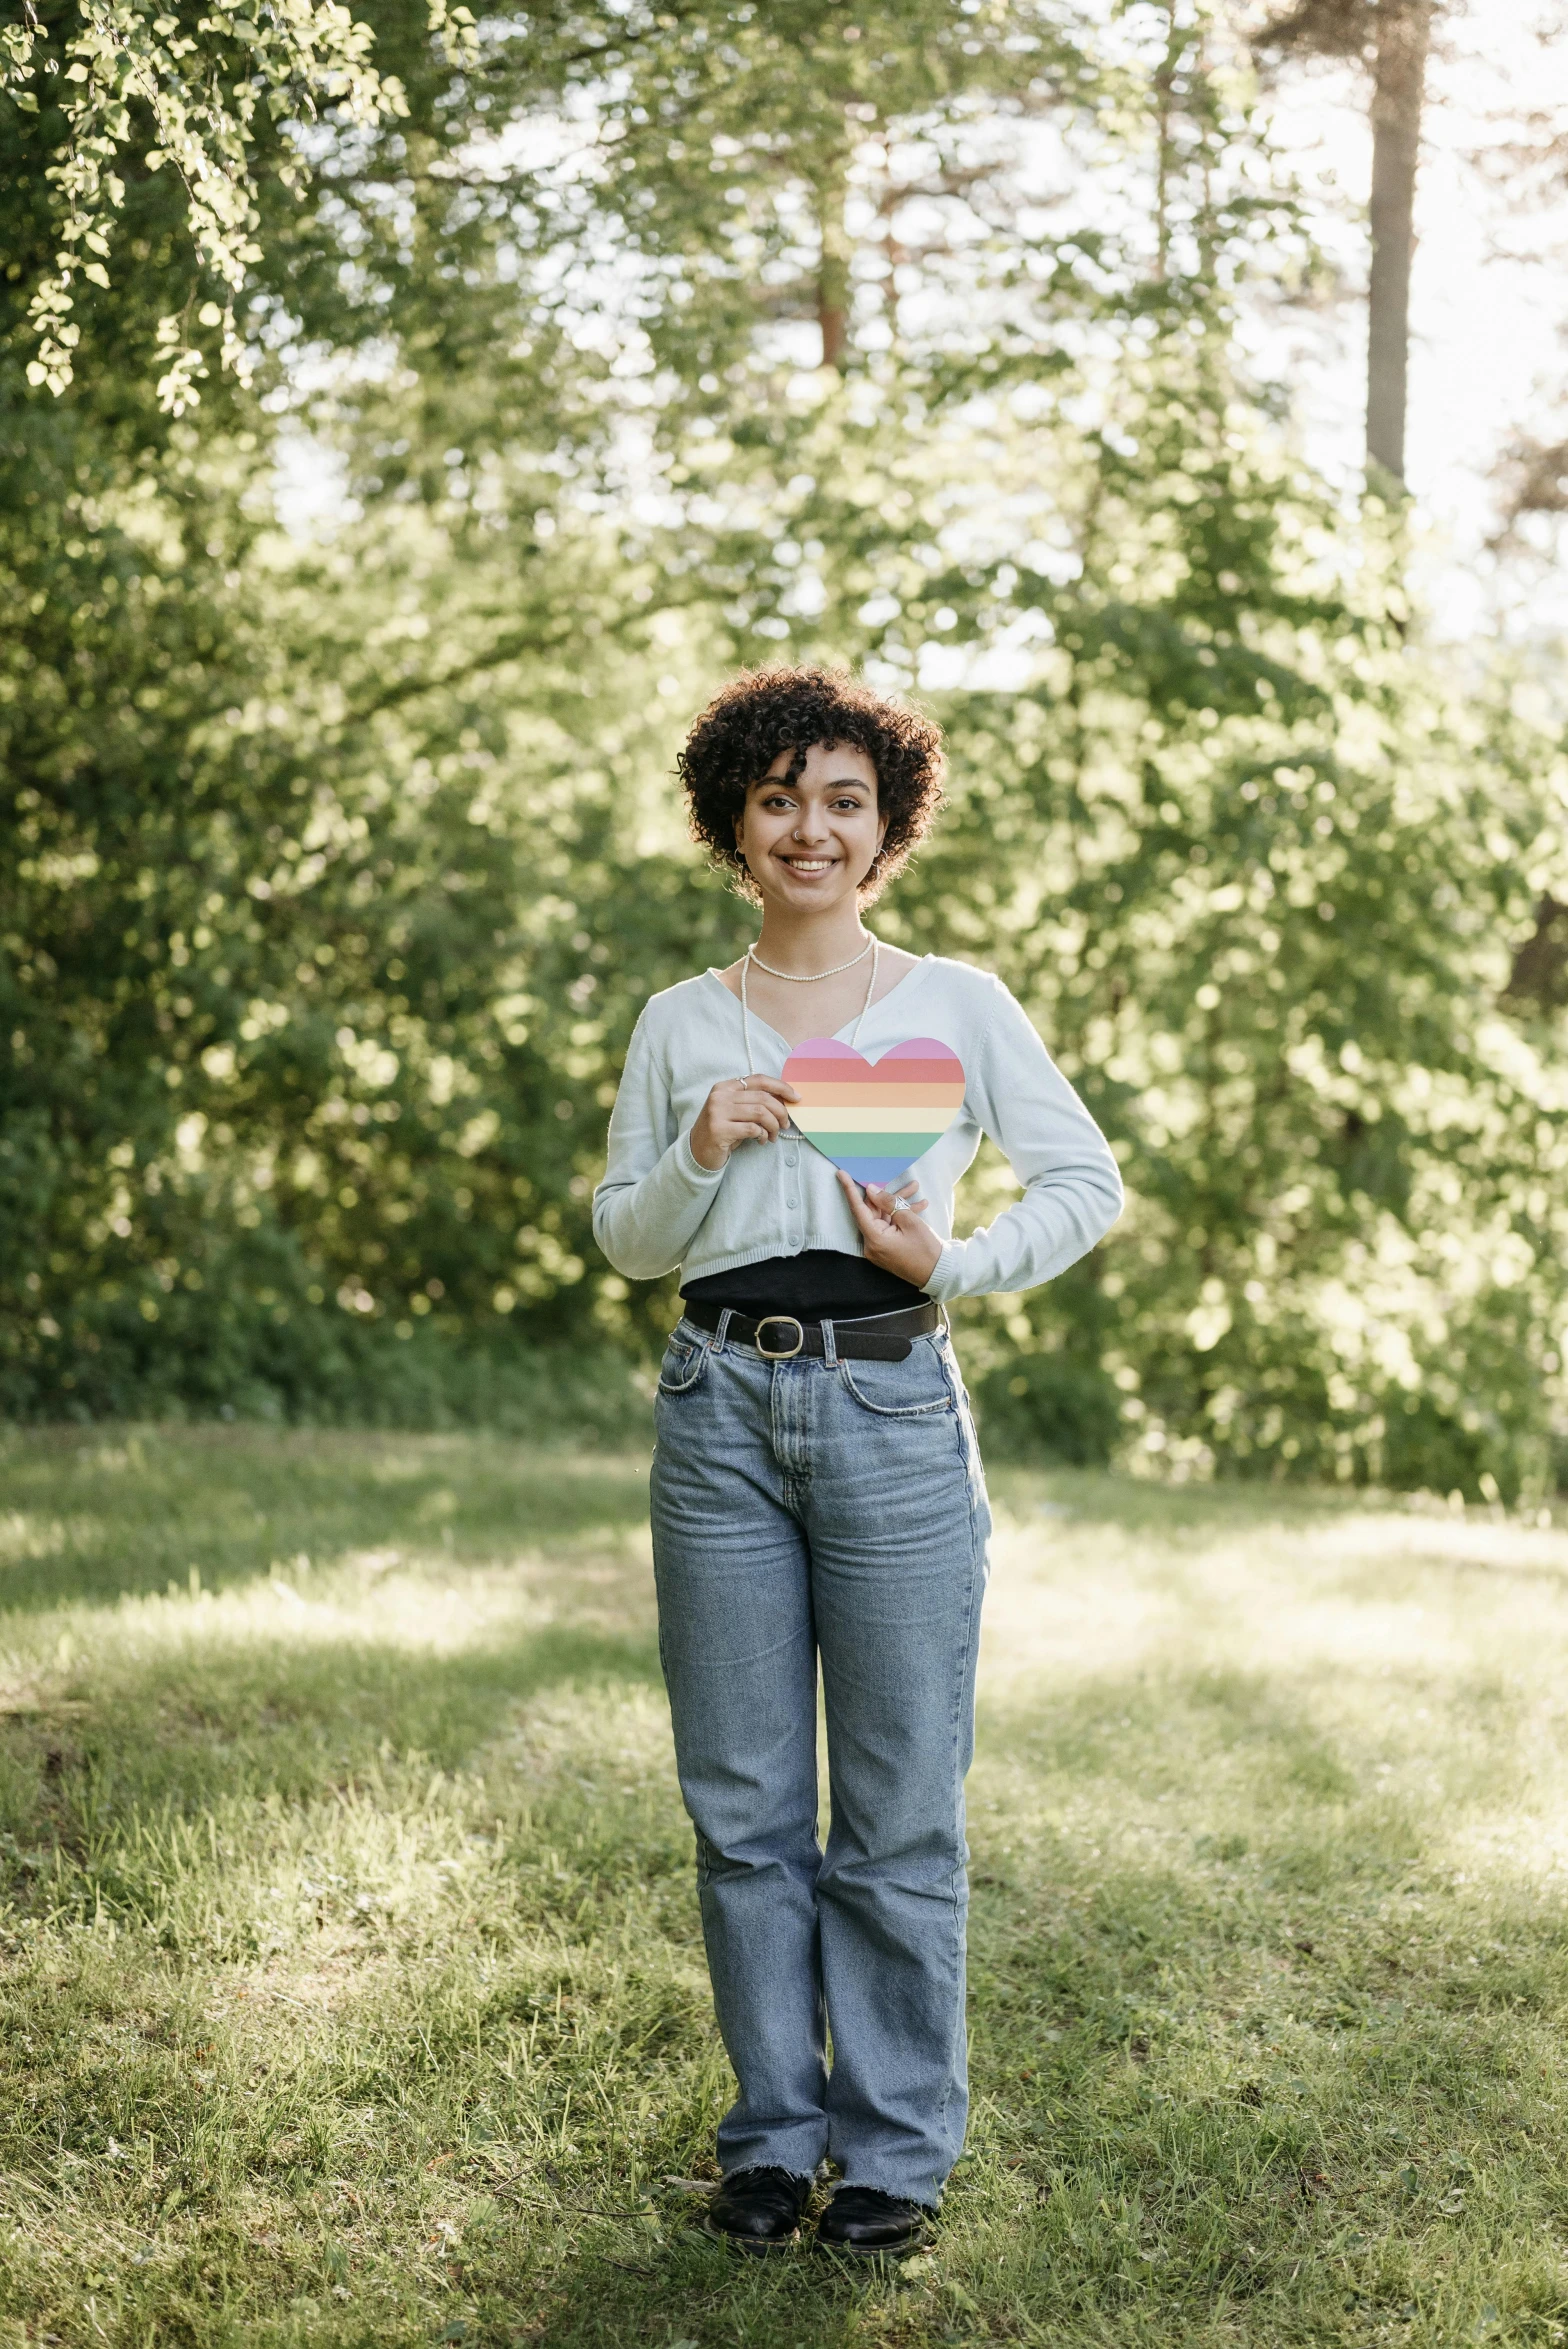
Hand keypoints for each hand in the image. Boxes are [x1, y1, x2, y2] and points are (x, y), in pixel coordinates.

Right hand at [689, 1073, 799, 1170]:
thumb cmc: (723, 1131)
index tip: (796, 1097)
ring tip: (773, 1136)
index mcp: (725, 1087)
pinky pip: (753, 1129)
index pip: (759, 1079)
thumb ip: (754, 1102)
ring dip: (773, 1126)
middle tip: (785, 1125)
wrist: (697, 1152)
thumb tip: (785, 1100)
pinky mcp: (719, 1129)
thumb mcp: (736, 1111)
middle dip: (781, 1112)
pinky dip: (763, 1135)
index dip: (781, 1086)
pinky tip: (761, 1140)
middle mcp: (720, 1096)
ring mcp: (718, 1112)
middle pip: (762, 1097)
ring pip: (760, 1113)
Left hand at [836, 1168, 942, 1285]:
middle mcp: (871, 1244)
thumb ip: (888, 1203)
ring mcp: (878, 1247)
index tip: (841, 1174)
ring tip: (915, 1189)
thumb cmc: (926, 1249)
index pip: (857, 1209)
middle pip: (874, 1212)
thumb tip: (872, 1190)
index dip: (849, 1190)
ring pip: (883, 1217)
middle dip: (889, 1195)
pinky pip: (889, 1227)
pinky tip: (919, 1206)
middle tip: (907, 1183)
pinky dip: (900, 1217)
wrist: (939, 1273)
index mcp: (874, 1239)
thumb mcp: (909, 1221)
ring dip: (898, 1204)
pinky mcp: (886, 1248)